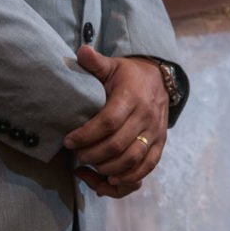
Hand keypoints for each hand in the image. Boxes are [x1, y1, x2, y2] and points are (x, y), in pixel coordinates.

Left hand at [65, 46, 168, 197]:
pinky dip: (128, 178)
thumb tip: (81, 51)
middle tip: (76, 155)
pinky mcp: (160, 144)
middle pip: (118, 145)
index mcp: (132, 97)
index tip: (69, 141)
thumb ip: (95, 62)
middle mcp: (146, 116)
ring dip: (107, 168)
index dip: (86, 135)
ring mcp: (155, 133)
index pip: (109, 122)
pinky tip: (110, 179)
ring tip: (89, 166)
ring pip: (132, 160)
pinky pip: (147, 167)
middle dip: (92, 155)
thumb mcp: (112, 66)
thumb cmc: (129, 76)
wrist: (160, 80)